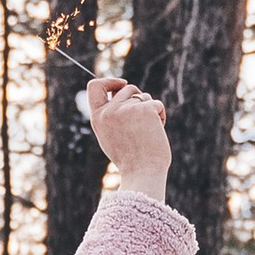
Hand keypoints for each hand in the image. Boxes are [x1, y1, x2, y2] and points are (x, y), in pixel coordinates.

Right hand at [84, 74, 169, 200]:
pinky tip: (157, 132)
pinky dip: (160, 116)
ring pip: (144, 97)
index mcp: (98, 118)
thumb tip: (119, 93)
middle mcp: (110, 111)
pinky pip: (156, 104)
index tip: (121, 83)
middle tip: (143, 120)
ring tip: (148, 132)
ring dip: (150, 109)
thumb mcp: (111, 136)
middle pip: (127, 88)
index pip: (94, 86)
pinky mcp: (145, 109)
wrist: (142, 173)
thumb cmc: (129, 159)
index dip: (109, 81)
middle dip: (139, 99)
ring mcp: (127, 109)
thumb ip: (111, 115)